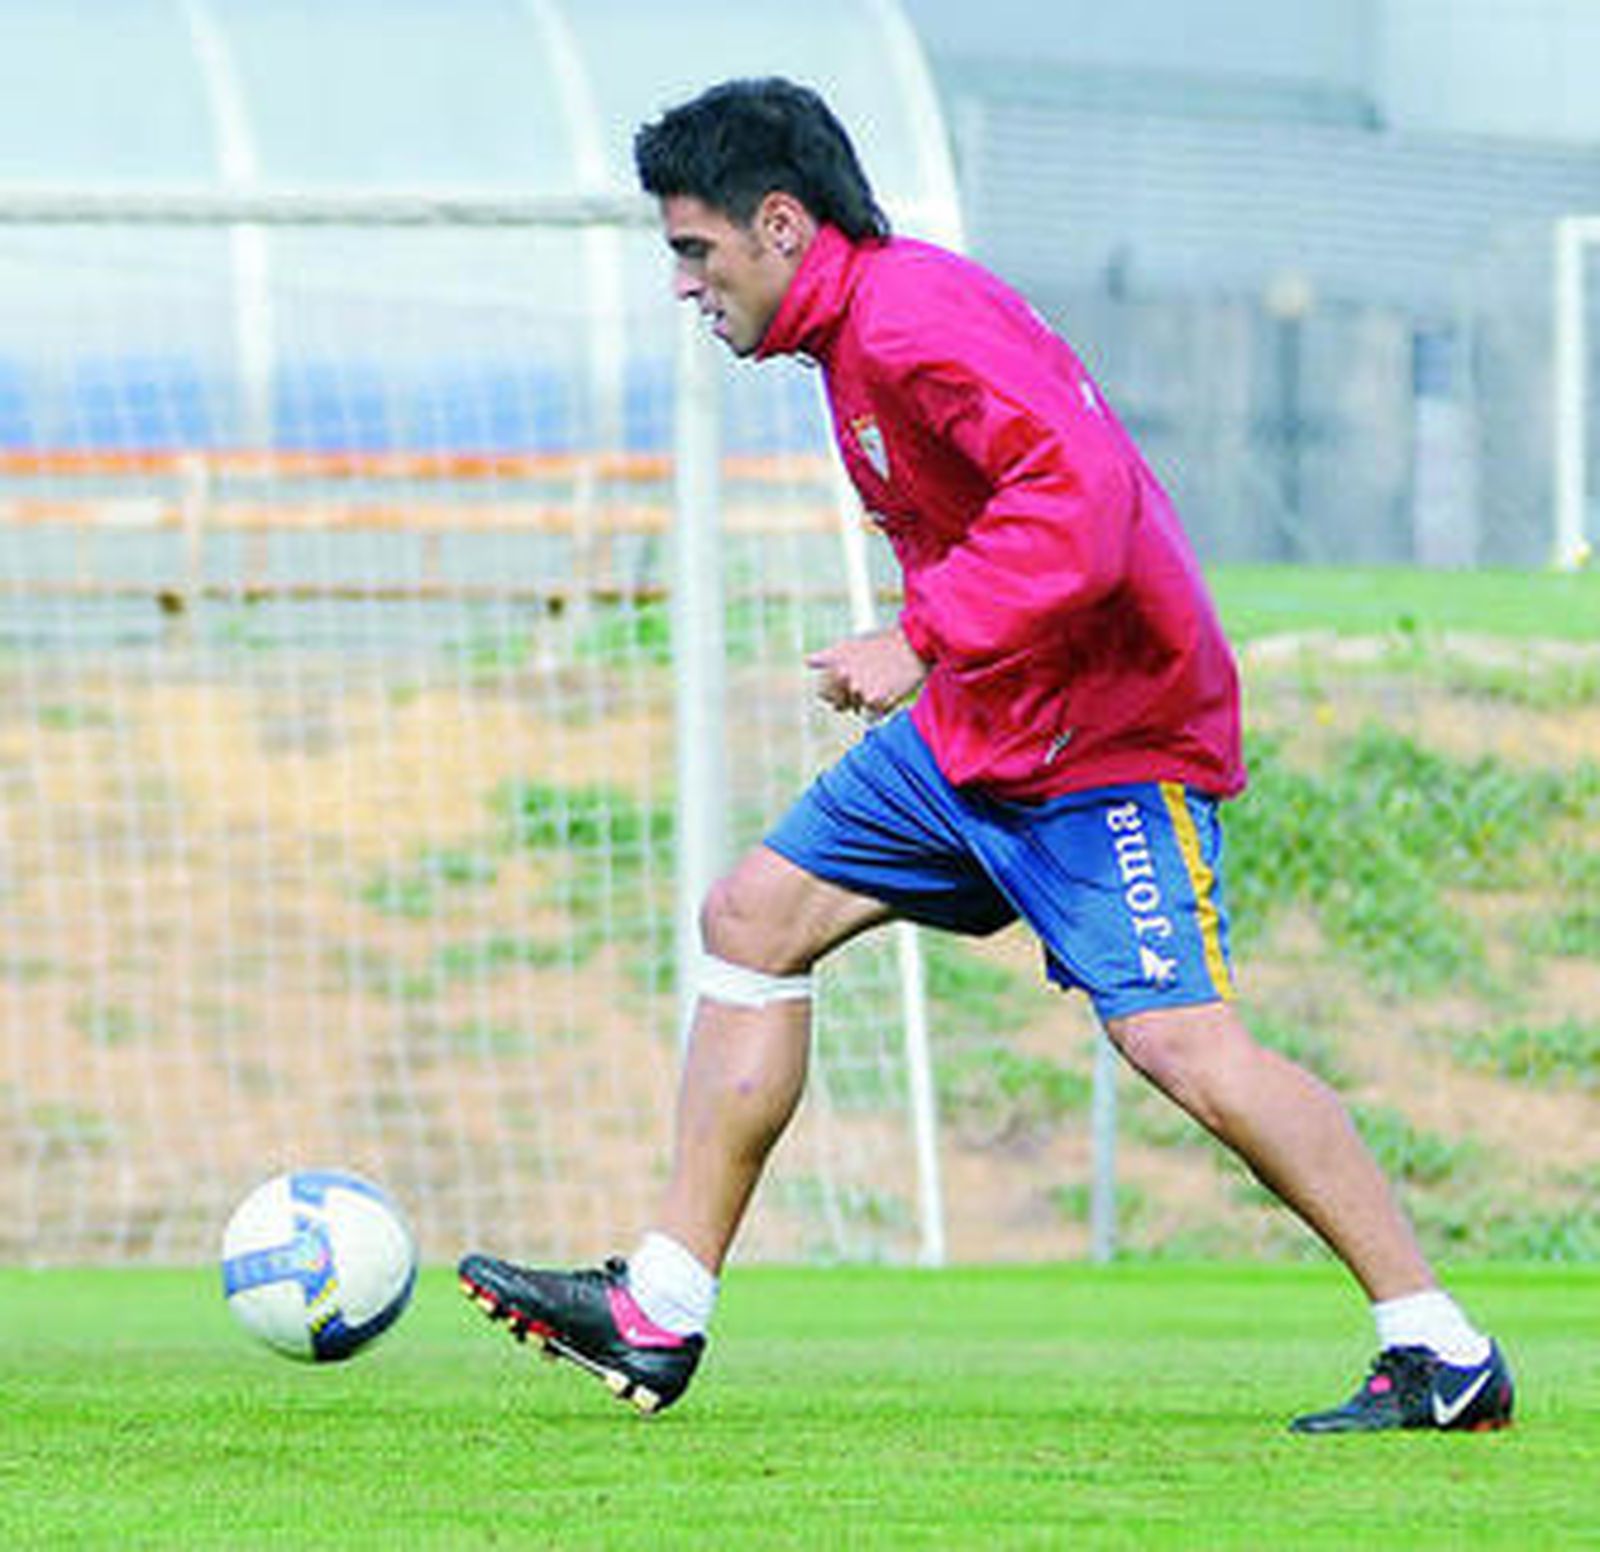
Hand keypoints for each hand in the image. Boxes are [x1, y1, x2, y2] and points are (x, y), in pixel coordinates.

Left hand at [806, 627, 928, 718]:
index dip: (832, 694)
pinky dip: (882, 707)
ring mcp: (860, 689)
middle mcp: (844, 677)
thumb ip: (828, 656)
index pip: (822, 692)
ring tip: (883, 682)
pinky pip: (874, 714)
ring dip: (868, 703)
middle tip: (869, 684)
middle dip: (850, 700)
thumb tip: (807, 661)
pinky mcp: (877, 700)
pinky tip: (892, 689)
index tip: (844, 688)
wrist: (914, 644)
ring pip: (859, 709)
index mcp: (835, 662)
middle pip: (839, 705)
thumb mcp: (851, 644)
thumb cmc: (884, 642)